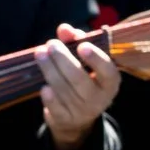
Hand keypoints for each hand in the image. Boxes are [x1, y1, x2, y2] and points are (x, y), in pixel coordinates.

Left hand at [37, 21, 118, 149]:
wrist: (76, 117)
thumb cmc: (83, 78)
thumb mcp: (85, 60)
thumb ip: (76, 41)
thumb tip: (64, 29)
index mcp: (110, 82)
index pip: (108, 71)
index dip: (96, 59)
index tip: (82, 46)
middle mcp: (99, 99)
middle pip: (80, 79)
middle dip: (63, 60)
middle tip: (51, 44)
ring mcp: (82, 111)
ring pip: (64, 90)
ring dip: (50, 71)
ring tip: (39, 54)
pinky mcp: (65, 120)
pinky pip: (56, 108)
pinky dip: (49, 97)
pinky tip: (44, 87)